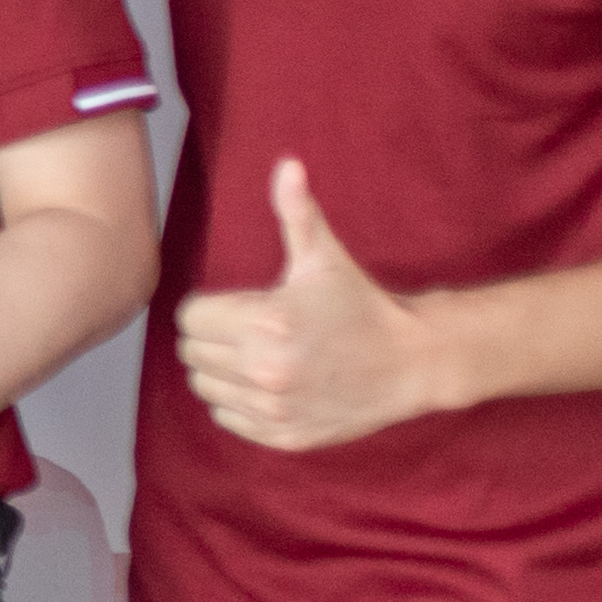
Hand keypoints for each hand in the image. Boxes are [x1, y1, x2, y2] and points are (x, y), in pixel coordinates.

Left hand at [176, 161, 444, 451]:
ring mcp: (273, 409)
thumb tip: (287, 165)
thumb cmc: (361, 305)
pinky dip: (236, 402)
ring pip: (203, 386)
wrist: (411, 363)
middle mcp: (265, 371)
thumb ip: (297, 212)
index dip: (211, 307)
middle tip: (249, 330)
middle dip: (213, 337)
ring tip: (256, 355)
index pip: (190, 317)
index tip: (242, 305)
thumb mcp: (326, 258)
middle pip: (191, 352)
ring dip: (220, 370)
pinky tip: (267, 383)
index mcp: (267, 325)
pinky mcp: (282, 436)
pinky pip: (225, 417)